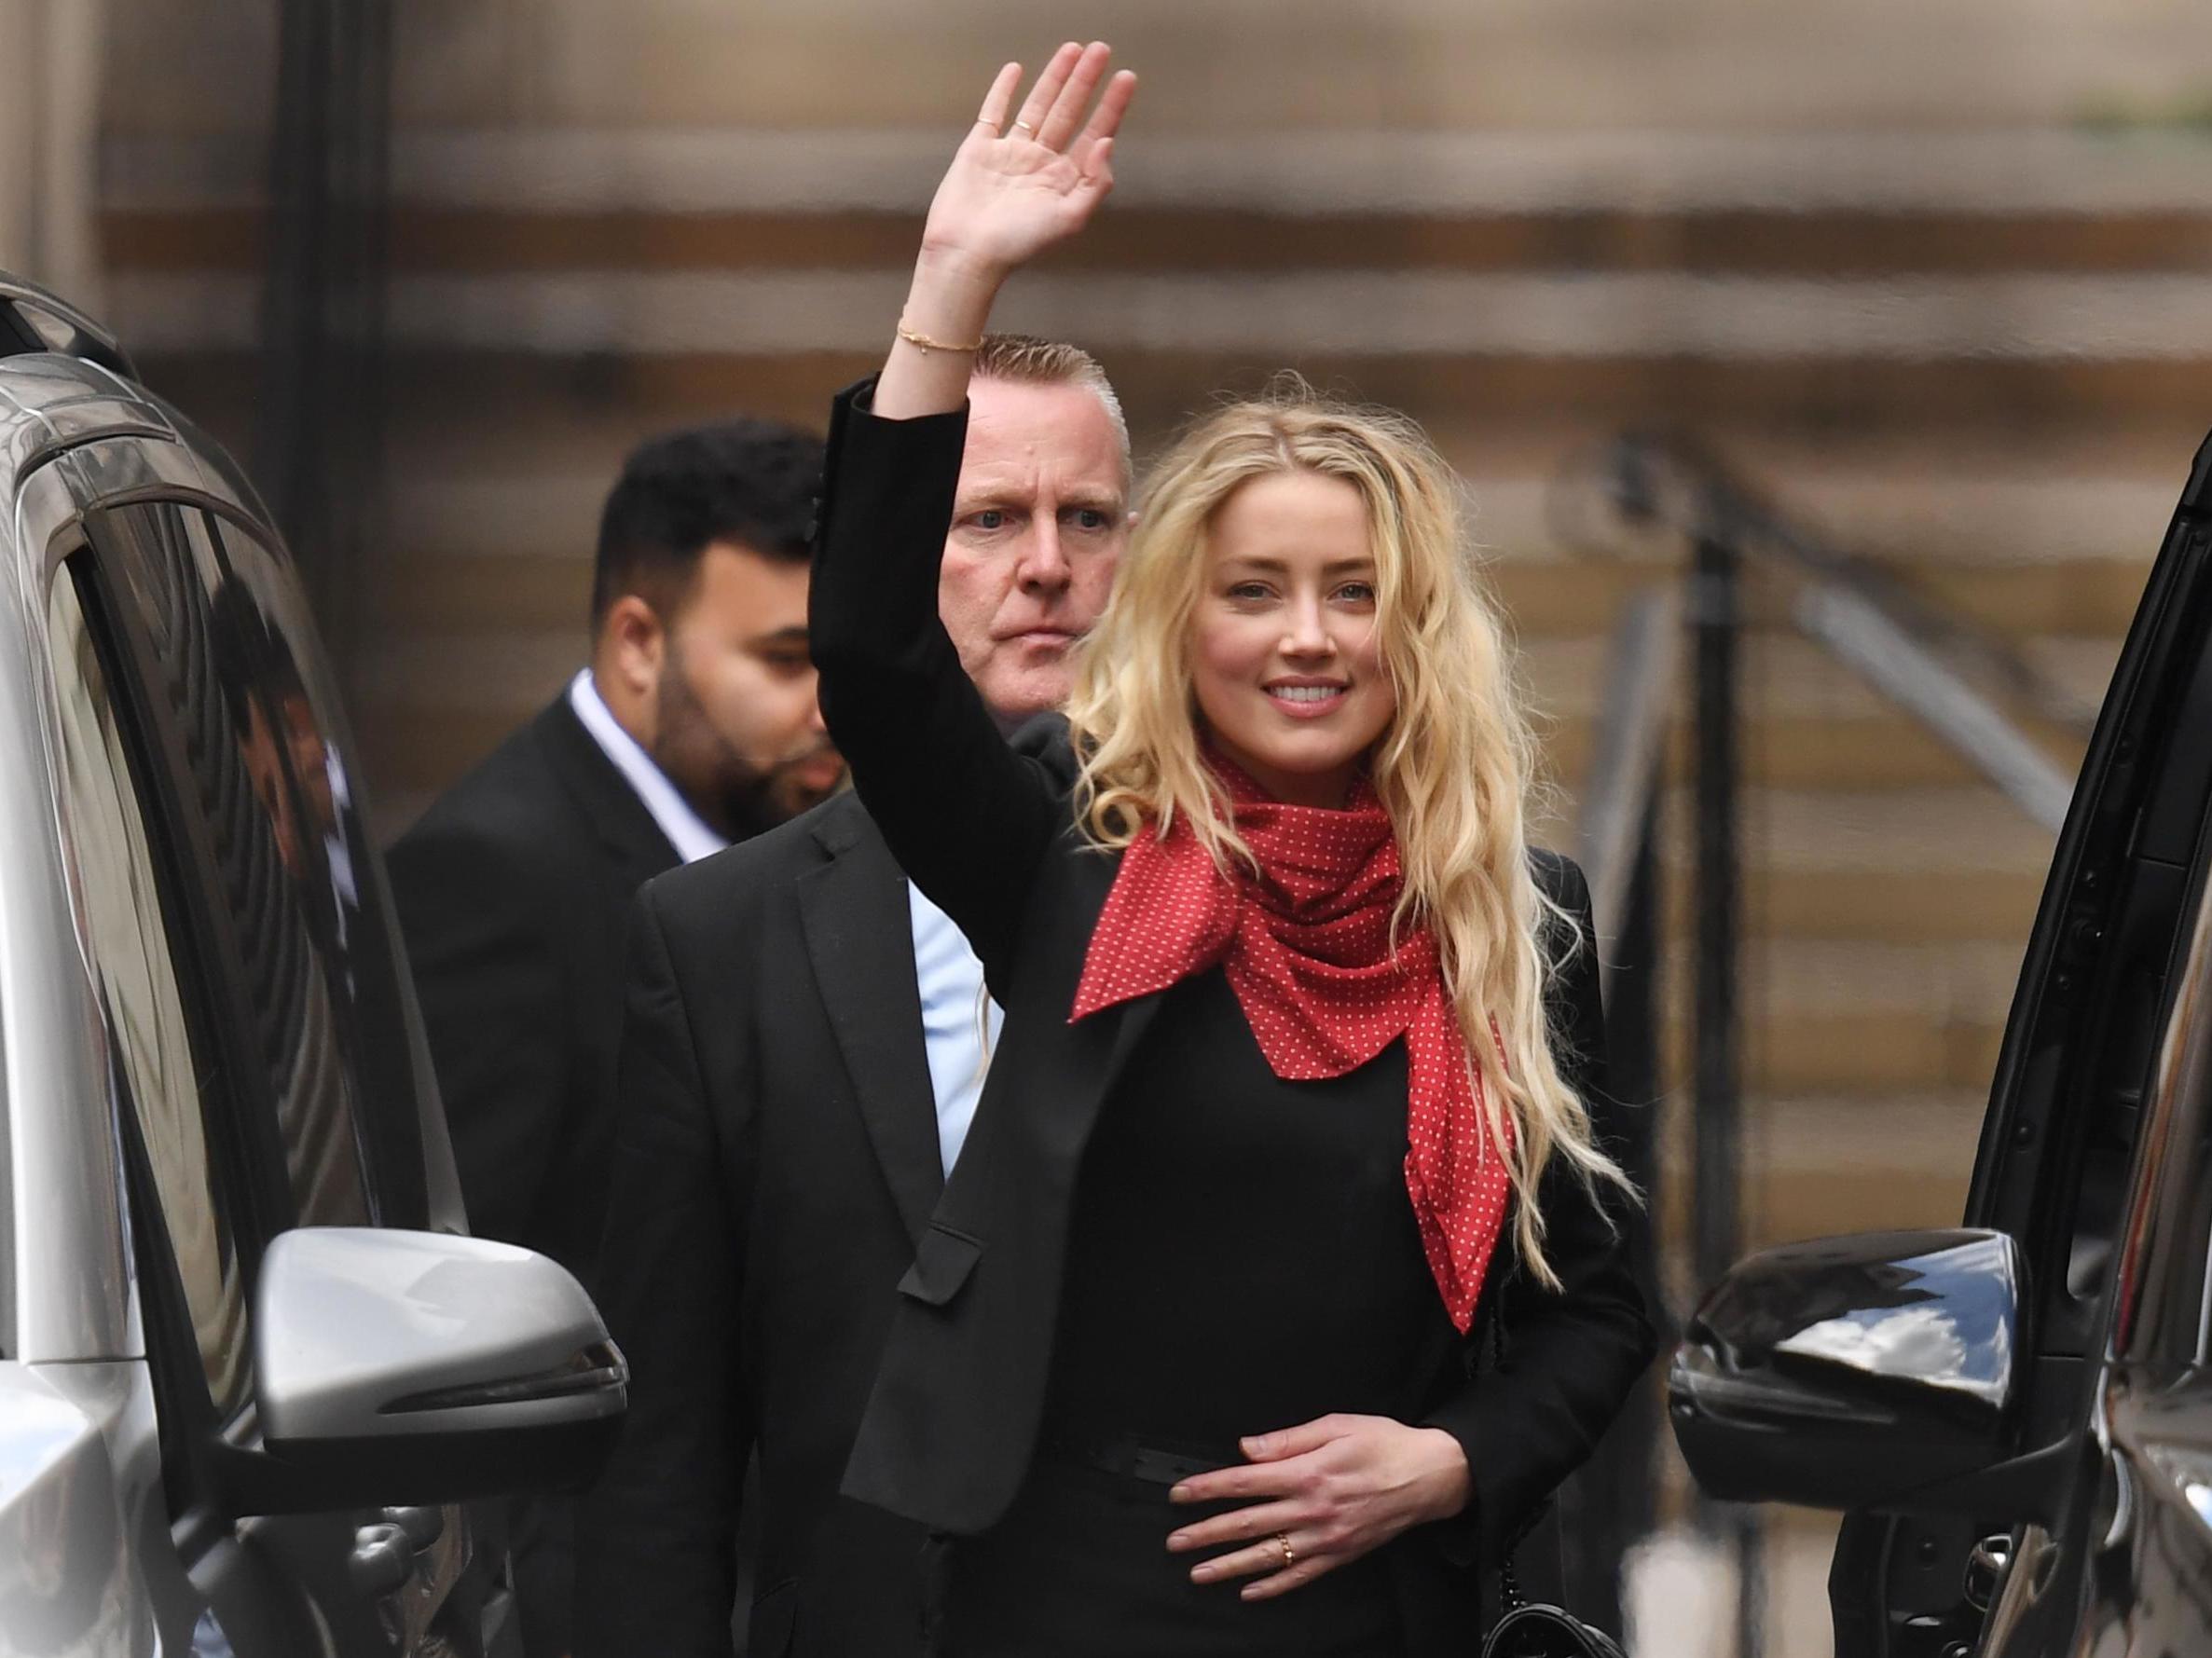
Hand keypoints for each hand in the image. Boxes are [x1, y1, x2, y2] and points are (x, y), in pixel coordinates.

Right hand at [920, 42, 1136, 280]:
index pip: (1094, 134)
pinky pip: (994, 113)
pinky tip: (1016, 70)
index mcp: (1064, 179)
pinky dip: (1004, 91)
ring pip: (1037, 106)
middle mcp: (1041, 162)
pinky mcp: (980, 149)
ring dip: (1054, 77)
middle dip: (1085, 81)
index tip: (1126, 77)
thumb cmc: (1018, 243)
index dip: (1111, 106)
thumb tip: (1107, 143)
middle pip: (1069, 111)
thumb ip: (1094, 184)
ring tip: (1072, 49)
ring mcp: (1010, 153)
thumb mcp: (1068, 220)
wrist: (967, 251)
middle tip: (1101, 49)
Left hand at [1164, 1415, 1469, 1600]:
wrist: (1430, 1476)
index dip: (1208, 1489)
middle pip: (1248, 1524)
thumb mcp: (1336, 1425)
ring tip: (1198, 1573)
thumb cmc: (1383, 1443)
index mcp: (1308, 1473)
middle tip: (1175, 1542)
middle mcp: (1312, 1509)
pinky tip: (1249, 1592)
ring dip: (1229, 1566)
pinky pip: (1301, 1576)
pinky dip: (1273, 1586)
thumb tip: (1247, 1447)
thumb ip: (1288, 1439)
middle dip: (1206, 1533)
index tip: (1180, 1495)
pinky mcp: (1340, 1555)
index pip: (1244, 1482)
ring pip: (1268, 1556)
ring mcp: (1326, 1537)